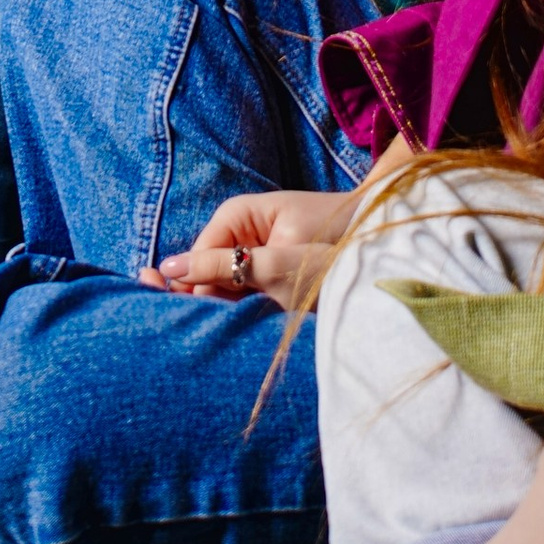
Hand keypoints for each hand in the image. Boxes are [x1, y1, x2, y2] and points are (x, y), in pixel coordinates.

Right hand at [147, 184, 358, 303]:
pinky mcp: (262, 270)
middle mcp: (235, 232)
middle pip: (205, 275)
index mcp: (233, 216)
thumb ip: (225, 267)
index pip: (195, 259)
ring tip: (254, 324)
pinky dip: (248, 309)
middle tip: (235, 327)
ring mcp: (248, 251)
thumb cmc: (330, 236)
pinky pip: (242, 292)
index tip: (207, 322)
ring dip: (234, 309)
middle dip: (215, 302)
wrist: (374, 236)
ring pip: (222, 287)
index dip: (196, 291)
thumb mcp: (276, 259)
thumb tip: (169, 271)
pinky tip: (259, 322)